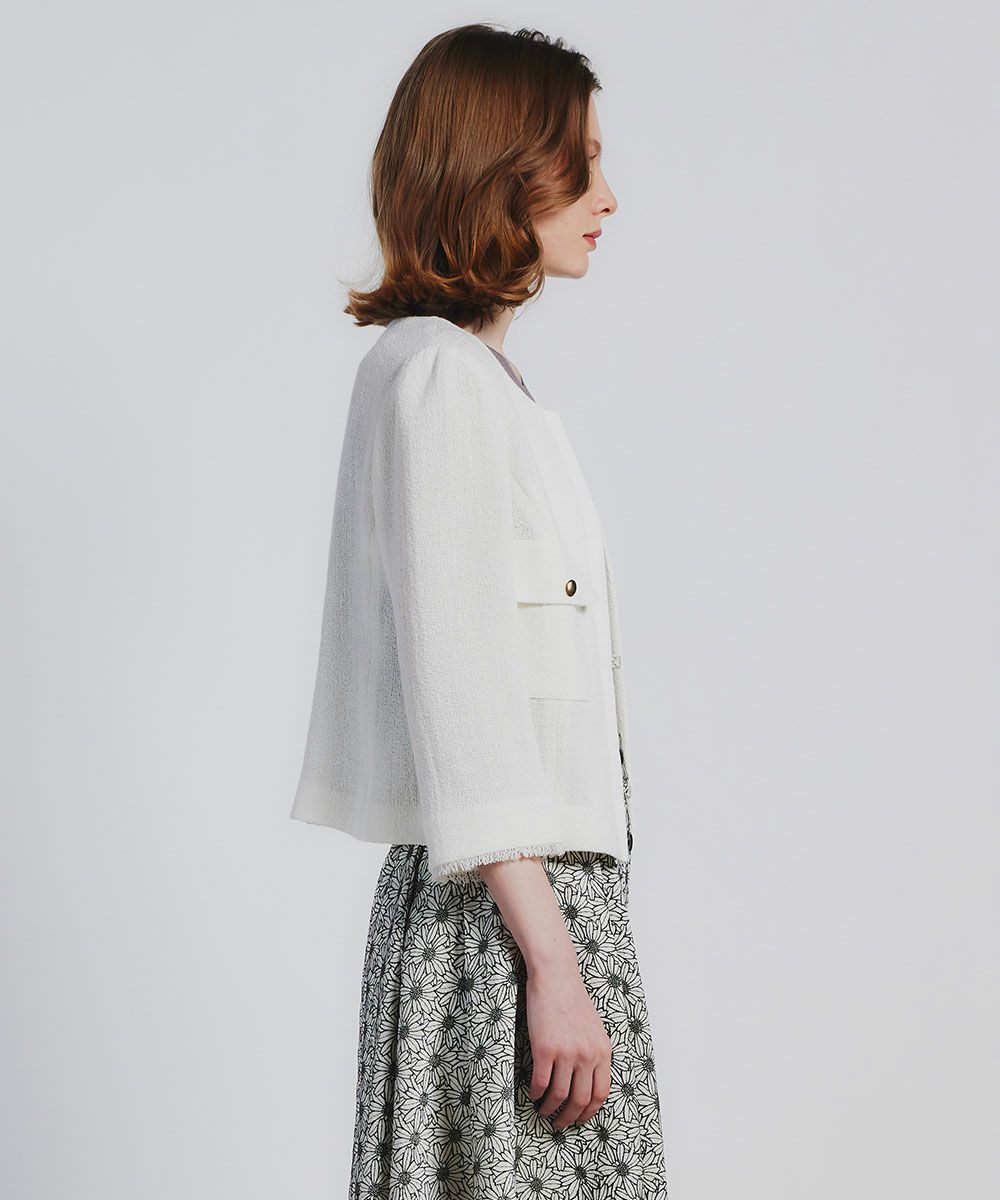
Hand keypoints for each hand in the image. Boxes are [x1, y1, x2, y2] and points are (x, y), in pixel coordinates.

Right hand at [525, 960, 612, 1128]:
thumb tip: (588, 1080)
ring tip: (543, 1111)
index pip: (601, 1094)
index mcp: (603, 1051)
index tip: (579, 1118)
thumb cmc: (572, 999)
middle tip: (560, 1123)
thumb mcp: (594, 1028)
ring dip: (550, 1109)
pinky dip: (536, 1093)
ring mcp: (566, 1053)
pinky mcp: (545, 1049)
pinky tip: (533, 1094)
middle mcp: (587, 1055)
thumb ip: (594, 1053)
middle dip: (569, 1118)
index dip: (589, 1112)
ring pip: (559, 1096)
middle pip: (580, 1100)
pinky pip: (541, 1082)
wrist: (556, 977)